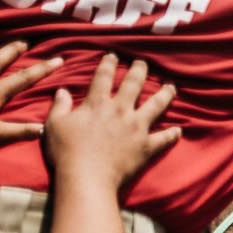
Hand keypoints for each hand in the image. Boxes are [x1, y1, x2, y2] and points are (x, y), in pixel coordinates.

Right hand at [41, 56, 181, 190]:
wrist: (87, 177)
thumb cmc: (67, 151)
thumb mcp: (54, 125)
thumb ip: (59, 106)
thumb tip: (62, 91)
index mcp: (98, 104)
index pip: (103, 78)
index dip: (107, 64)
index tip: (112, 55)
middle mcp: (121, 111)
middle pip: (133, 85)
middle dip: (139, 71)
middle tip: (142, 63)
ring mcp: (137, 128)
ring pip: (156, 105)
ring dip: (164, 94)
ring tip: (171, 87)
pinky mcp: (147, 146)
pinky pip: (163, 138)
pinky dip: (171, 134)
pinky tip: (178, 130)